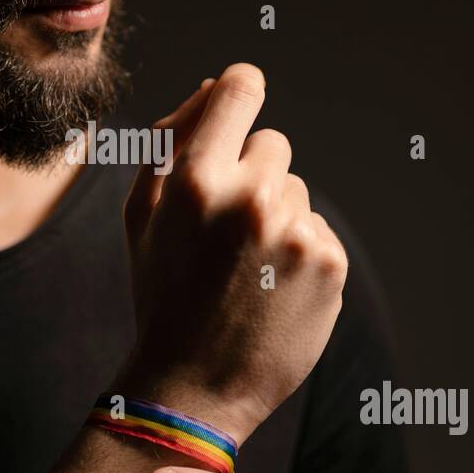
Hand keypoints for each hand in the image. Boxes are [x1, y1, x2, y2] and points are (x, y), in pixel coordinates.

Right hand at [114, 63, 348, 444]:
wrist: (194, 387)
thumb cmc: (161, 293)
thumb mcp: (143, 215)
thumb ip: (171, 140)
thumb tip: (215, 85)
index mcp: (195, 179)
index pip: (239, 89)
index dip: (241, 90)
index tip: (241, 103)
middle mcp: (249, 197)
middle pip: (273, 144)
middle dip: (252, 175)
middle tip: (226, 233)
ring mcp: (295, 230)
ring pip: (297, 191)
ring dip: (277, 217)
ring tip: (246, 271)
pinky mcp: (330, 262)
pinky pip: (319, 229)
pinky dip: (301, 254)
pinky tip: (272, 291)